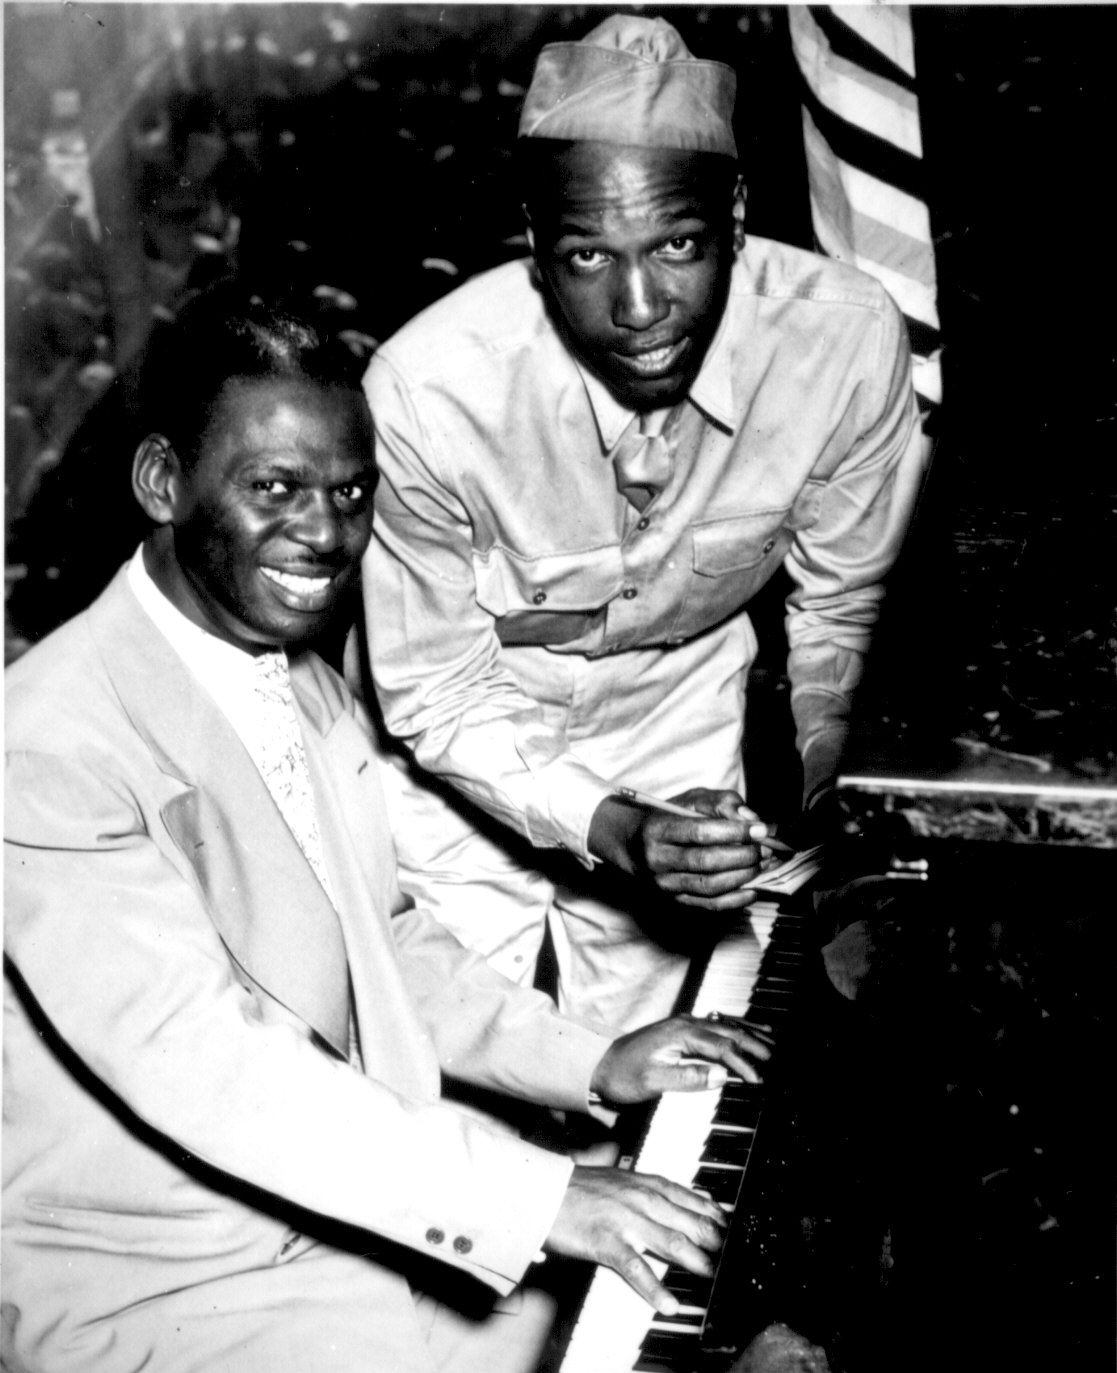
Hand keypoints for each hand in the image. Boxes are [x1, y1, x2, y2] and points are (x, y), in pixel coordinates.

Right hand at [545, 1165, 725, 1314]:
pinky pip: (636, 1268)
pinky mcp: (607, 1242)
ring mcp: (625, 1220)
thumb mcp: (624, 1179)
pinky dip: (655, 1287)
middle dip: (713, 1240)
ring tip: (711, 1275)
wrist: (543, 1190)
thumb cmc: (581, 1187)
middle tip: (729, 1257)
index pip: (690, 1198)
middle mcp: (641, 1198)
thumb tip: (691, 1200)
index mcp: (645, 1183)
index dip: (714, 1216)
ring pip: (671, 1242)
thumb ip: (656, 1189)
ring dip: (695, 1261)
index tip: (732, 1230)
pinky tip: (669, 1302)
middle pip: (688, 1221)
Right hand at [589, 788, 773, 910]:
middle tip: (765, 848)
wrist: (633, 845)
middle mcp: (657, 860)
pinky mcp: (675, 900)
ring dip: (743, 876)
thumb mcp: (689, 800)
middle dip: (743, 855)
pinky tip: (753, 888)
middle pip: (706, 861)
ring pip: (710, 885)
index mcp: (657, 829)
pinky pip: (709, 905)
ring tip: (761, 863)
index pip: (700, 832)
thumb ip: (720, 802)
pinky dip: (736, 900)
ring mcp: (665, 884)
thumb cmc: (668, 817)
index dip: (734, 832)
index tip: (760, 829)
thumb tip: (749, 819)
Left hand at [590, 1013, 769, 1103]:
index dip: (742, 1063)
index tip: (757, 1078)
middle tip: (773, 1057)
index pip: (721, 1048)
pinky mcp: (680, 1031)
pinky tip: (741, 1032)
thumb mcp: (655, 1082)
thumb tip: (721, 1076)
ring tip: (768, 1039)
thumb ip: (689, 1078)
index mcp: (680, 1033)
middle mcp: (684, 1024)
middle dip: (752, 1044)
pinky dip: (731, 1030)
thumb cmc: (624, 1075)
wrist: (599, 1066)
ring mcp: (682, 1026)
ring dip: (746, 1033)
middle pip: (726, 1032)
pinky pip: (712, 1028)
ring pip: (722, 1026)